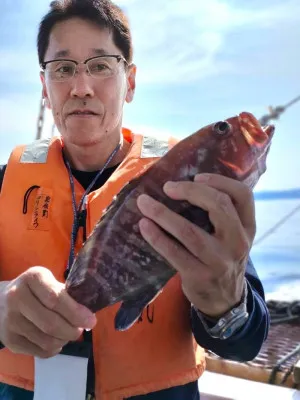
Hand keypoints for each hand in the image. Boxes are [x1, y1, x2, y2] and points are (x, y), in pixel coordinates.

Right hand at [0, 267, 95, 357]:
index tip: (91, 320)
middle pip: (51, 323)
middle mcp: (16, 297)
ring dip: (64, 341)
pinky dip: (54, 349)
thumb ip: (66, 294)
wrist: (1, 300)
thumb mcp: (49, 282)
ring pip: (46, 340)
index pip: (56, 298)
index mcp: (32, 277)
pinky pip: (39, 351)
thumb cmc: (36, 290)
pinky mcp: (9, 339)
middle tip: (81, 330)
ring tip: (68, 334)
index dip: (76, 312)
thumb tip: (88, 314)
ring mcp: (10, 320)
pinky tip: (56, 341)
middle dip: (72, 330)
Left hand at [137, 173, 254, 317]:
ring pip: (190, 231)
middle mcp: (238, 242)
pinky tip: (144, 226)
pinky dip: (157, 237)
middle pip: (219, 206)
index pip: (243, 195)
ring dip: (163, 214)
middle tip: (167, 187)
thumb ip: (221, 215)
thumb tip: (183, 184)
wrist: (224, 300)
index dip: (220, 181)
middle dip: (190, 191)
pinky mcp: (200, 276)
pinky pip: (174, 252)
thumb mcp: (233, 237)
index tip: (197, 175)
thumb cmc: (222, 258)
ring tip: (144, 203)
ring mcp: (220, 261)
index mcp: (248, 227)